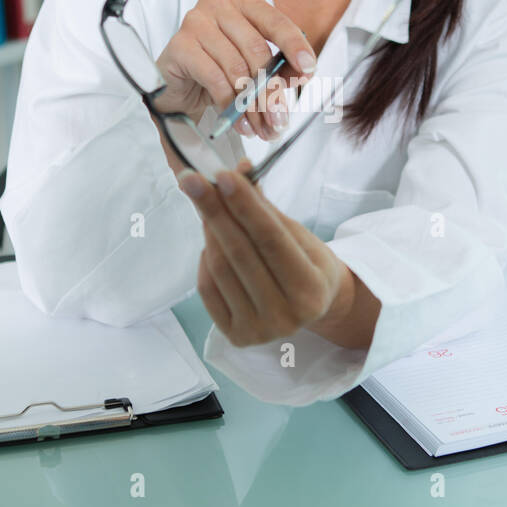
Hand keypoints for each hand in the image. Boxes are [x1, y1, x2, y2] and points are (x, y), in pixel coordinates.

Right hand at [152, 0, 315, 142]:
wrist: (180, 83)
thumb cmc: (220, 67)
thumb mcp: (257, 66)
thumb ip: (281, 66)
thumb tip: (303, 73)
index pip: (276, 22)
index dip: (295, 47)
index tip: (309, 70)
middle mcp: (219, 2)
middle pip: (257, 50)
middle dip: (271, 91)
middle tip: (279, 120)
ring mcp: (196, 21)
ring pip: (236, 68)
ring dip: (251, 105)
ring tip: (259, 127)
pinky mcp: (179, 45)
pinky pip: (214, 78)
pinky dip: (230, 105)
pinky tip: (238, 122)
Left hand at [177, 158, 351, 347]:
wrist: (314, 308)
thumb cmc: (308, 265)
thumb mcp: (300, 235)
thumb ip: (267, 209)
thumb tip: (239, 169)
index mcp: (311, 290)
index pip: (270, 239)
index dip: (244, 205)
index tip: (222, 175)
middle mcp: (286, 316)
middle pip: (240, 254)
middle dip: (214, 211)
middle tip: (193, 178)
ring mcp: (258, 331)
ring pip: (220, 269)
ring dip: (208, 230)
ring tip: (206, 204)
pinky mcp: (235, 337)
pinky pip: (208, 288)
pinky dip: (205, 260)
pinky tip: (213, 243)